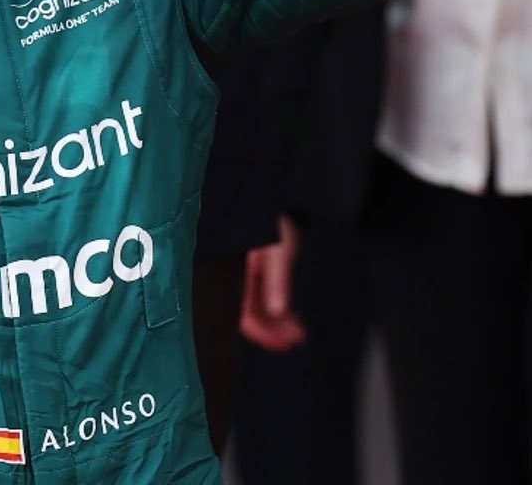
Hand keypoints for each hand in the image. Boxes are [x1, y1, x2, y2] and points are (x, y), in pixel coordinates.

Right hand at [239, 214, 305, 351]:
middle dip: (273, 328)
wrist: (254, 188)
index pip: (246, 313)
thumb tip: (278, 311)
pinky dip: (273, 302)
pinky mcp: (249, 263)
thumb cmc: (264, 213)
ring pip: (255, 303)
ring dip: (276, 317)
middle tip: (294, 339)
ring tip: (296, 329)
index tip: (285, 343)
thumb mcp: (278, 249)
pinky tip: (286, 311)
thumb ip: (277, 280)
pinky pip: (257, 290)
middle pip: (250, 311)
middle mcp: (235, 273)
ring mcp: (242, 269)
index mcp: (235, 271)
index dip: (264, 332)